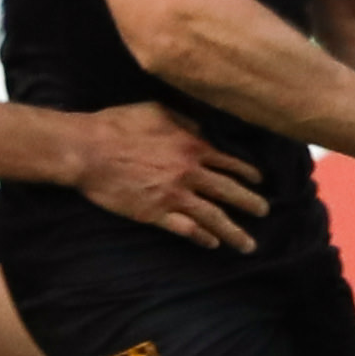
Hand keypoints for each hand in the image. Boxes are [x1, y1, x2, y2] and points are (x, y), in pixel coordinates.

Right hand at [75, 101, 267, 250]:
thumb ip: (184, 121)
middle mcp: (188, 173)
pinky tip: (211, 244)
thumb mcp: (157, 110)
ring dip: (234, 232)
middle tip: (265, 212)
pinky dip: (202, 238)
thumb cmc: (118, 125)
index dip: (247, 173)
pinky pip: (186, 229)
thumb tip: (202, 129)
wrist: (88, 150)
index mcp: (191, 146)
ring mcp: (173, 196)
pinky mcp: (155, 214)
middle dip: (251, 203)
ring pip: (213, 217)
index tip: (260, 182)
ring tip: (248, 244)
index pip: (229, 163)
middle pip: (229, 192)